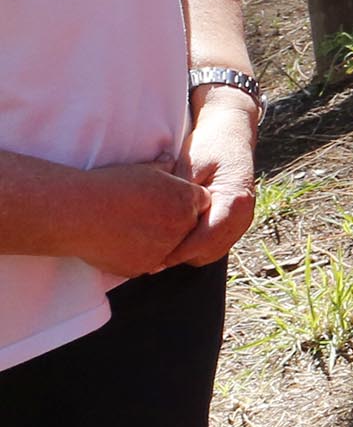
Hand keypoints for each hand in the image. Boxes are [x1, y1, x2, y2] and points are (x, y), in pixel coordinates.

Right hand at [59, 163, 211, 279]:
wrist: (77, 213)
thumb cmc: (109, 186)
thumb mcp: (142, 170)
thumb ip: (164, 168)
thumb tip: (171, 159)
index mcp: (186, 199)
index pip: (201, 202)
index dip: (184, 201)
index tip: (166, 200)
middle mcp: (182, 225)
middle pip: (188, 227)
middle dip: (174, 222)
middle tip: (147, 216)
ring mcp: (164, 249)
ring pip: (168, 247)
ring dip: (156, 241)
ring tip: (130, 229)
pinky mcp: (145, 267)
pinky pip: (148, 262)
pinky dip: (138, 255)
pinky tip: (120, 243)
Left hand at [167, 92, 258, 267]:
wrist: (231, 133)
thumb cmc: (209, 145)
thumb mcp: (190, 165)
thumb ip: (180, 195)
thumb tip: (161, 223)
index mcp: (235, 200)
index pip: (205, 238)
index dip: (178, 252)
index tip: (152, 260)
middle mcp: (244, 214)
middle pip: (209, 252)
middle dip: (181, 257)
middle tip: (150, 257)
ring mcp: (243, 220)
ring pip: (212, 253)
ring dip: (189, 254)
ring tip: (160, 251)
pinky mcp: (236, 222)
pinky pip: (215, 246)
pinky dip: (196, 248)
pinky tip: (175, 241)